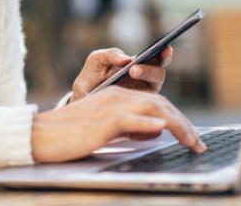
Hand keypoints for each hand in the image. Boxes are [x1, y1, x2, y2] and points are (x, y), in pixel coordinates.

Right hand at [31, 86, 205, 162]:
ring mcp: (110, 107)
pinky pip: (129, 119)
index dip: (177, 118)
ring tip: (191, 141)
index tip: (192, 136)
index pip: (156, 103)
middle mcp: (117, 97)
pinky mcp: (102, 121)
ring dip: (176, 125)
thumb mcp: (105, 129)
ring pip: (152, 109)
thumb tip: (154, 132)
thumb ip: (129, 127)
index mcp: (117, 97)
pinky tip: (161, 130)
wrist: (41, 134)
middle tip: (198, 144)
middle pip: (160, 104)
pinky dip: (147, 124)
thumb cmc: (71, 135)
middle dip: (183, 123)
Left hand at [70, 46, 173, 101]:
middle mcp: (145, 78)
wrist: (82, 102)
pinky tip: (129, 96)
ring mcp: (144, 94)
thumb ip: (109, 55)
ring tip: (131, 73)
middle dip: (151, 68)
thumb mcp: (96, 61)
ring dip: (146, 78)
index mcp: (139, 64)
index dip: (165, 53)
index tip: (165, 48)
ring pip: (155, 86)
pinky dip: (142, 99)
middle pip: (159, 72)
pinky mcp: (140, 109)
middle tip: (134, 68)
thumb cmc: (90, 79)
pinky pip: (147, 104)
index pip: (157, 57)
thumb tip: (126, 58)